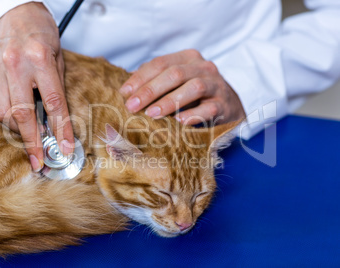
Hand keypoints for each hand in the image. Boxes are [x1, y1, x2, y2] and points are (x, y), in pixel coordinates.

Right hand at [0, 2, 73, 171]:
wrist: (14, 11)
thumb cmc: (42, 33)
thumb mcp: (58, 57)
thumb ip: (56, 87)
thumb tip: (56, 120)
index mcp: (40, 60)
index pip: (53, 104)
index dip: (60, 130)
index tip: (65, 149)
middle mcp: (16, 66)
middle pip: (23, 114)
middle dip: (32, 142)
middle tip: (39, 162)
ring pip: (4, 112)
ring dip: (18, 131)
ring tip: (32, 139)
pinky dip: (8, 116)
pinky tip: (18, 121)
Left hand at [120, 49, 244, 124]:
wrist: (229, 106)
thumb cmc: (194, 96)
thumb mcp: (175, 83)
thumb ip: (155, 81)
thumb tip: (126, 90)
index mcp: (188, 58)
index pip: (161, 63)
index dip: (141, 77)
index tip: (124, 92)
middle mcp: (204, 67)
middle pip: (175, 74)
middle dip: (150, 90)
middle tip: (132, 106)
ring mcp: (216, 85)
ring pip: (194, 87)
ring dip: (170, 101)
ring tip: (152, 114)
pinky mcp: (225, 104)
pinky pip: (210, 108)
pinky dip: (193, 114)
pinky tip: (179, 122)